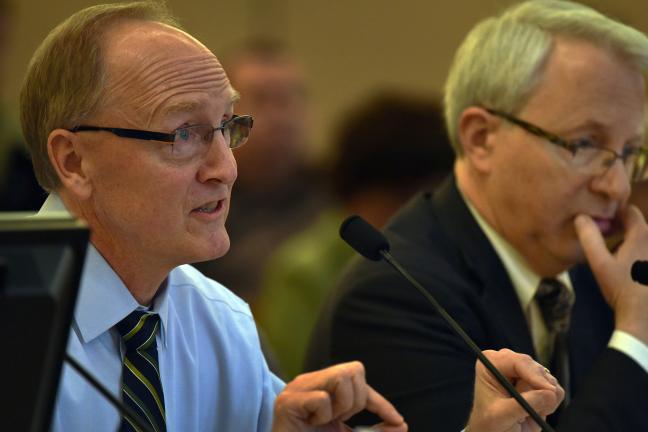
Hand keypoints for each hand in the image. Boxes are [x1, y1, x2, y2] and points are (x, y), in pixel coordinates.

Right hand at [271, 361, 406, 431]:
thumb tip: (401, 425)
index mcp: (324, 387)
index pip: (359, 380)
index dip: (381, 401)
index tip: (398, 421)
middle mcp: (311, 381)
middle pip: (353, 370)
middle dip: (356, 401)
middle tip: (339, 419)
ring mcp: (297, 388)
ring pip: (341, 377)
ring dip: (341, 406)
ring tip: (324, 421)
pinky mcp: (287, 401)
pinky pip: (321, 398)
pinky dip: (323, 416)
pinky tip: (310, 424)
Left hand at [466, 349, 563, 431]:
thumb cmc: (491, 423)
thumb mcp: (501, 415)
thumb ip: (523, 404)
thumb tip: (549, 394)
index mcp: (492, 363)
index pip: (517, 361)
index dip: (534, 374)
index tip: (547, 390)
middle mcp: (509, 363)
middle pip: (536, 369)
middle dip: (539, 389)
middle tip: (539, 408)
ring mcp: (526, 372)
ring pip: (548, 380)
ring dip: (544, 399)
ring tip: (527, 411)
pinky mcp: (539, 383)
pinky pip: (556, 389)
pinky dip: (551, 403)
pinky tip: (536, 410)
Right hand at [575, 206, 647, 342]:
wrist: (643, 316)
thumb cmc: (621, 289)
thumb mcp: (599, 263)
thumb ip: (589, 238)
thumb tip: (580, 217)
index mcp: (642, 234)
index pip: (628, 210)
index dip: (613, 215)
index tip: (601, 226)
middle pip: (636, 225)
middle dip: (621, 231)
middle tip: (605, 245)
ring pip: (642, 240)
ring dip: (630, 244)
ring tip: (617, 260)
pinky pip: (645, 252)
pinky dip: (638, 256)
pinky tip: (630, 272)